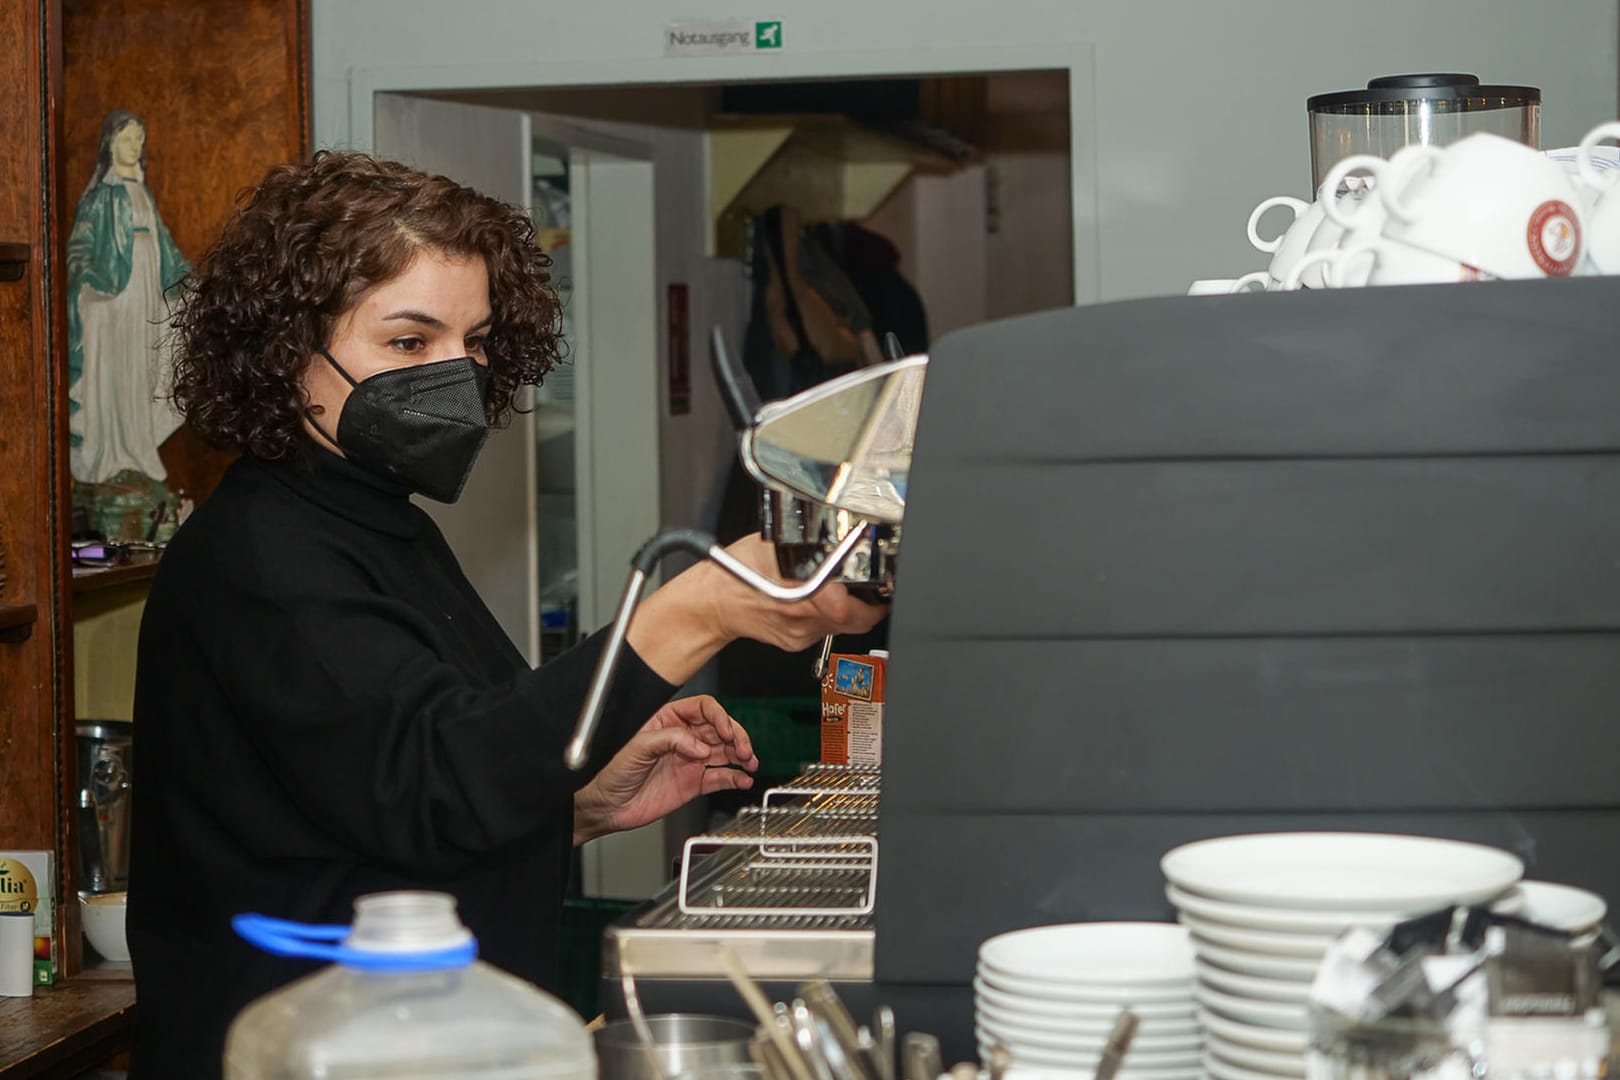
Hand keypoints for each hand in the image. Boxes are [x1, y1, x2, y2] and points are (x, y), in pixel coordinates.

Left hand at [572, 696, 757, 845]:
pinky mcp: (692, 783)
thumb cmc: (609, 772)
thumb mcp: (636, 747)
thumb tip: (699, 746)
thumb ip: (670, 740)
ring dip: (741, 755)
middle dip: (736, 736)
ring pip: (724, 752)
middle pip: (720, 729)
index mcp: (668, 720)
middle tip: (744, 750)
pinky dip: (735, 778)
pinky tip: (743, 780)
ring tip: (750, 763)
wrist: (604, 806)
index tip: (726, 731)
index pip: (703, 709)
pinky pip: (720, 777)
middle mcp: (682, 738)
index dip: (719, 717)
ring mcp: (689, 760)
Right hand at [626, 535, 888, 684]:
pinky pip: (825, 629)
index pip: (855, 610)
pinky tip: (816, 598)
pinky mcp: (796, 641)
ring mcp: (800, 636)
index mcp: (802, 599)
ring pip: (842, 625)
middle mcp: (803, 622)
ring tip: (839, 586)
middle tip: (871, 585)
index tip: (881, 586)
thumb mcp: (774, 545)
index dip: (874, 598)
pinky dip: (828, 613)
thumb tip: (841, 537)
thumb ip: (810, 544)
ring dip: (848, 607)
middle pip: (856, 620)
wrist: (711, 602)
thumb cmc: (734, 571)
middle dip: (867, 603)